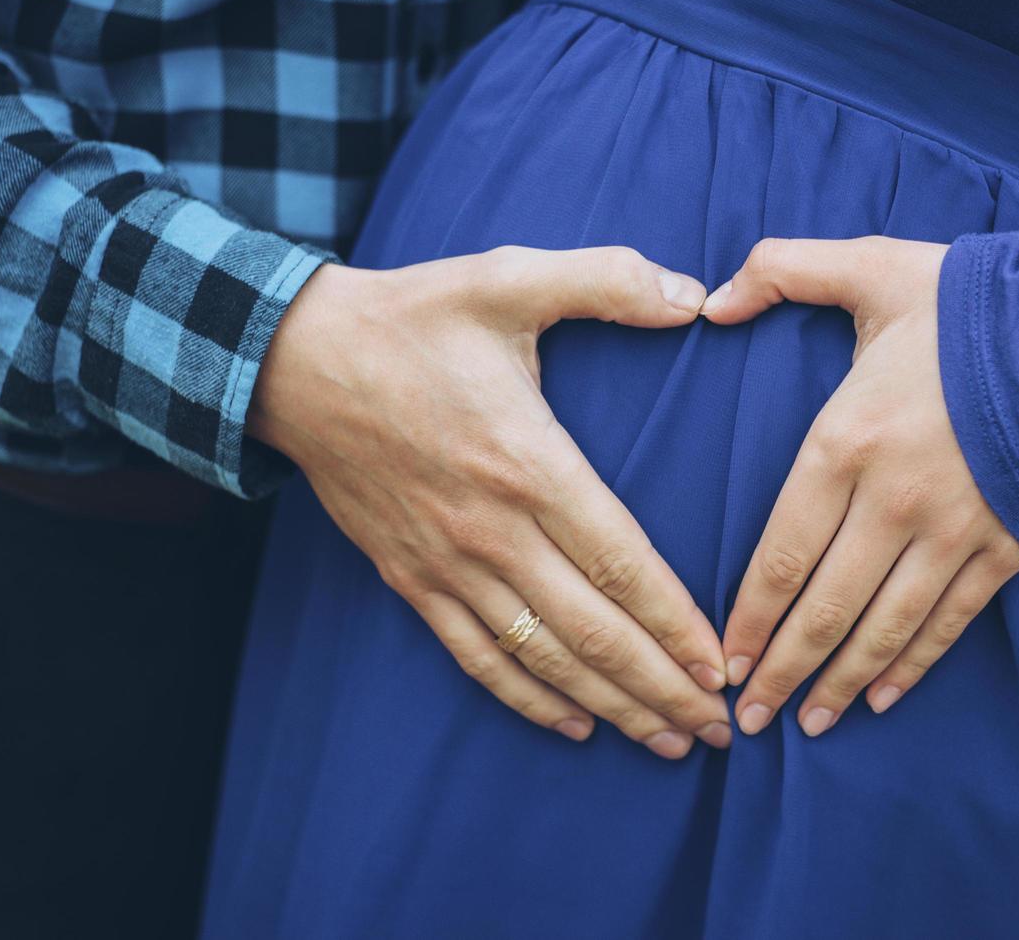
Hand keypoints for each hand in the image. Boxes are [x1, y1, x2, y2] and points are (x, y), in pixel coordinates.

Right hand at [249, 247, 730, 757]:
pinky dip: (528, 698)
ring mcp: (447, 563)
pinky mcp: (411, 578)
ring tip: (667, 740)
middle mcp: (491, 529)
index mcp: (527, 463)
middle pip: (592, 630)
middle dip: (661, 686)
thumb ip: (607, 281)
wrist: (296, 361)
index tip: (722, 665)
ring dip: (610, 705)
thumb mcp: (507, 278)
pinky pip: (477, 656)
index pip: (620, 563)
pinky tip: (575, 725)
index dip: (676, 622)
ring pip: (542, 657)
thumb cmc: (411, 319)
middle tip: (717, 728)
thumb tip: (695, 294)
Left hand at [701, 237, 1018, 736]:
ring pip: (882, 628)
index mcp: (846, 442)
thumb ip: (783, 270)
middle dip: (779, 669)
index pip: (781, 555)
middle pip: (823, 608)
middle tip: (745, 717)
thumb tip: (710, 297)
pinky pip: (948, 623)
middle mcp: (893, 502)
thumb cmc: (973, 303)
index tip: (721, 658)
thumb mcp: (872, 267)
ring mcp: (952, 534)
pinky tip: (880, 697)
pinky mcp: (1003, 549)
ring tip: (805, 724)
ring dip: (838, 681)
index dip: (748, 616)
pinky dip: (911, 665)